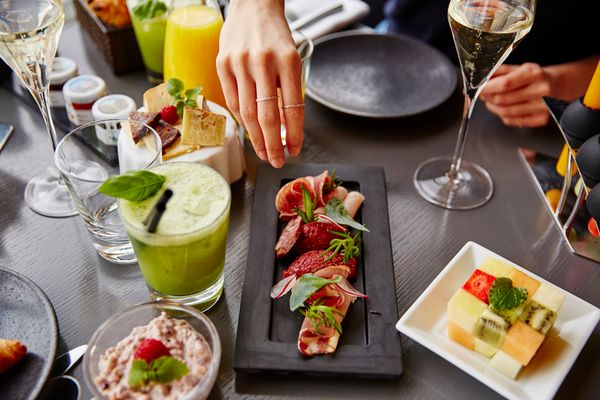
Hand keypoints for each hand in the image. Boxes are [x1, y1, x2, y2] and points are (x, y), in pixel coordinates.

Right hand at [217, 0, 302, 167]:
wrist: (253, 6)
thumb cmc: (275, 35)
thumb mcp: (291, 59)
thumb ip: (288, 91)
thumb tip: (285, 129)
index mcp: (288, 60)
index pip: (293, 108)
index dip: (295, 135)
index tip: (295, 150)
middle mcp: (263, 62)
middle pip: (268, 116)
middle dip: (273, 145)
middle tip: (277, 161)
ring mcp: (239, 63)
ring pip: (248, 113)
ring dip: (256, 139)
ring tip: (264, 153)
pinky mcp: (222, 64)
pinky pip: (232, 101)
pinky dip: (242, 120)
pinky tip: (250, 131)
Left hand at [479, 63, 552, 126]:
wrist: (558, 85)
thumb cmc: (535, 77)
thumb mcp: (520, 68)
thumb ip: (500, 72)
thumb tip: (481, 79)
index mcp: (535, 73)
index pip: (505, 84)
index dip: (487, 88)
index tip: (478, 88)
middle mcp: (541, 90)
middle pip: (502, 99)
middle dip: (488, 97)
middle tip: (484, 94)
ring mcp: (542, 107)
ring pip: (505, 112)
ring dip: (493, 107)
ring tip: (492, 101)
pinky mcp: (541, 119)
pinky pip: (512, 121)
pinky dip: (503, 115)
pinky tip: (504, 108)